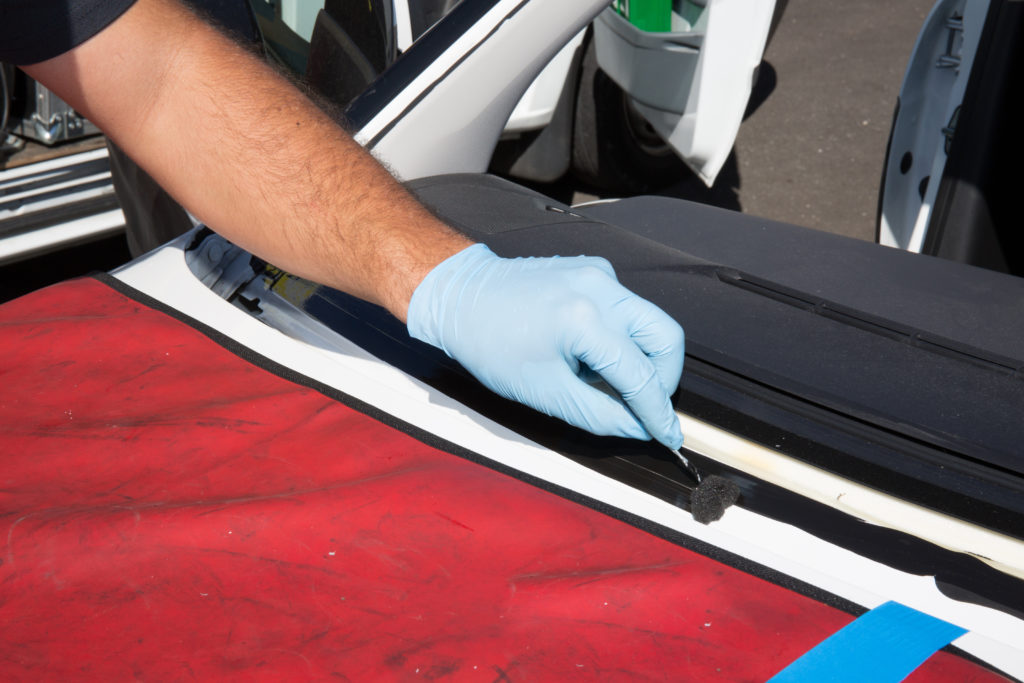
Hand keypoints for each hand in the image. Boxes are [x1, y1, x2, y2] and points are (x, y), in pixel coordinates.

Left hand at [407, 244, 684, 447]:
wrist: (460, 296)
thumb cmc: (489, 343)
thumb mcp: (544, 393)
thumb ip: (598, 415)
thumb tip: (637, 429)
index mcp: (585, 320)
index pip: (641, 375)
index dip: (657, 413)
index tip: (668, 436)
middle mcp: (601, 288)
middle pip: (667, 338)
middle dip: (664, 379)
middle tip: (645, 408)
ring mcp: (600, 274)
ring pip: (651, 321)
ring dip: (641, 359)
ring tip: (603, 380)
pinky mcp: (595, 270)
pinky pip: (627, 309)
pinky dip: (621, 338)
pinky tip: (588, 354)